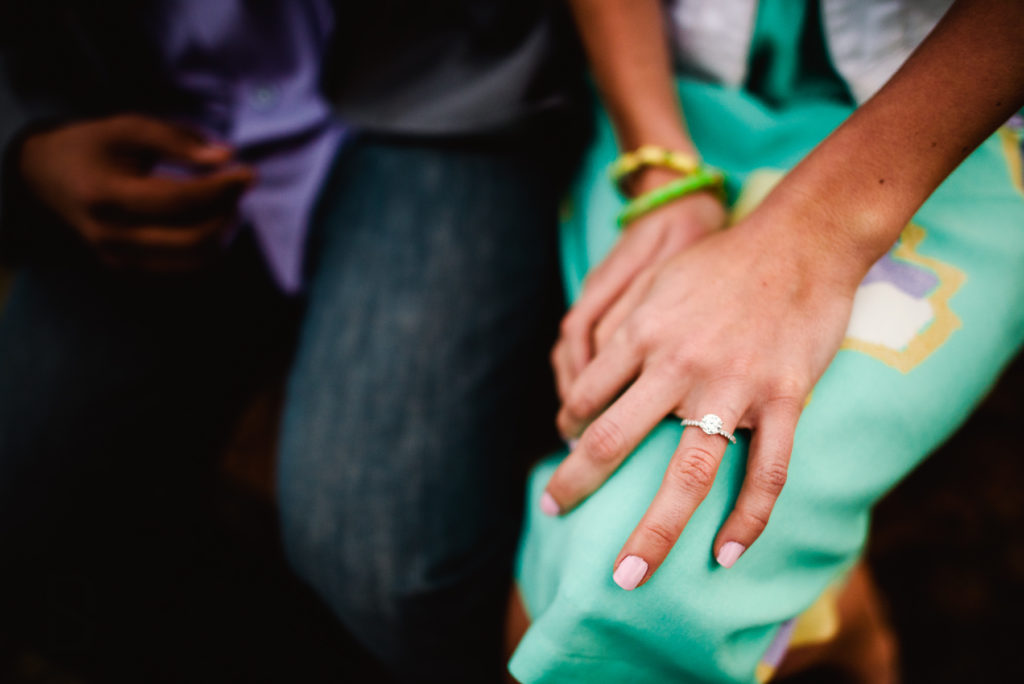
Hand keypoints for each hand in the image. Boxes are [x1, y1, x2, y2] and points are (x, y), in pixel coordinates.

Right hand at [18, 114, 253, 271]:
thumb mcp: (129, 127)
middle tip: (239, 185)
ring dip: (224, 230)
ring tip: (226, 198)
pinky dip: (209, 241)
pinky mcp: (131, 270)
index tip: (249, 172)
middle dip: (228, 212)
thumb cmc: (95, 146)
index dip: (220, 188)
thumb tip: (227, 157)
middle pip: (194, 240)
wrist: (48, 177)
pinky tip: (210, 214)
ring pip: (197, 259)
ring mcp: (120, 260)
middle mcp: (110, 236)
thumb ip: (177, 139)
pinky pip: (187, 264)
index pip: (177, 200)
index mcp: (104, 196)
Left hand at [542, 205, 858, 588]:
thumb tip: (594, 370)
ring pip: (685, 474)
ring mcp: (733, 387)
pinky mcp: (785, 399)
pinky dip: (748, 519)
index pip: (585, 396)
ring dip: (651, 533)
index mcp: (643, 333)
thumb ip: (626, 326)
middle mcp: (678, 365)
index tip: (565, 445)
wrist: (803, 238)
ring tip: (627, 577)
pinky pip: (766, 472)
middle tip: (553, 513)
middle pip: (612, 441)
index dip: (566, 428)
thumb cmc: (724, 260)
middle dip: (576, 484)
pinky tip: (725, 554)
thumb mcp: (658, 280)